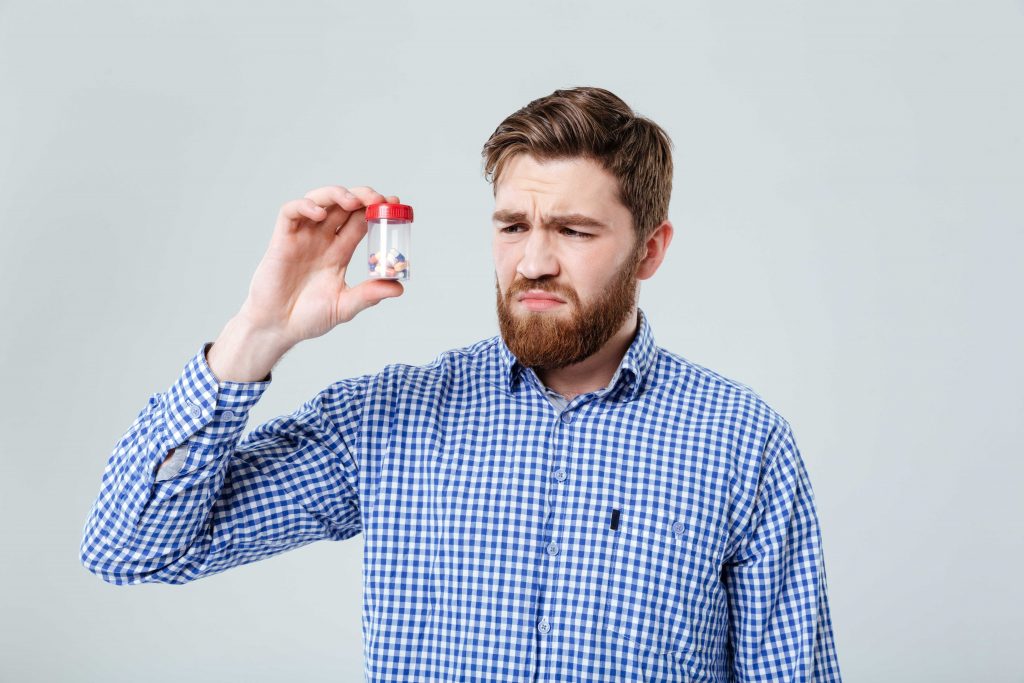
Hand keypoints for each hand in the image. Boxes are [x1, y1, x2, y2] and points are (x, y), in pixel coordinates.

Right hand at [237, 185, 404, 349]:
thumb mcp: (345, 306)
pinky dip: (304, 206)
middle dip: (362, 196)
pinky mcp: (282, 240)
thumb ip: (368, 295)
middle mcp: (322, 240)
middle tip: (378, 199)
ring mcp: (302, 237)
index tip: (394, 203)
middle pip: (343, 206)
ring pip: (319, 201)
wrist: (277, 328)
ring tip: (352, 201)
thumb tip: (398, 288)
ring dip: (337, 194)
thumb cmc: (308, 318)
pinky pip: (290, 213)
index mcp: (339, 252)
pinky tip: (320, 214)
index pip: (360, 221)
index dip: (376, 209)